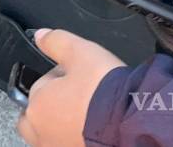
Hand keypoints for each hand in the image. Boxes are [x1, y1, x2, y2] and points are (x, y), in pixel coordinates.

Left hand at [17, 28, 125, 146]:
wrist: (134, 125)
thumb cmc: (107, 93)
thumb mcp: (80, 52)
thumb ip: (56, 42)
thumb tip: (40, 35)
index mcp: (37, 106)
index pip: (42, 85)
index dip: (62, 77)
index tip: (81, 76)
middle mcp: (42, 133)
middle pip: (39, 115)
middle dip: (53, 105)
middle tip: (79, 98)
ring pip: (51, 135)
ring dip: (63, 125)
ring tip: (87, 116)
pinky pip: (68, 144)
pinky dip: (76, 138)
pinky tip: (93, 131)